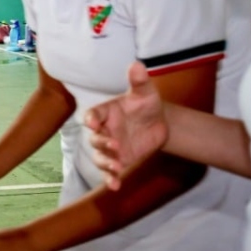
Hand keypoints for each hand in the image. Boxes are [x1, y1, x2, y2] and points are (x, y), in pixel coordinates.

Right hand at [83, 61, 168, 189]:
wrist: (159, 123)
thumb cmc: (147, 104)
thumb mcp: (146, 92)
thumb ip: (139, 81)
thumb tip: (137, 64)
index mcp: (105, 112)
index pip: (93, 114)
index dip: (91, 118)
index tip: (93, 122)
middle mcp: (104, 130)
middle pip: (94, 138)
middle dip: (102, 143)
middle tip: (114, 145)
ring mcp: (109, 148)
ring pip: (100, 157)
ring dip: (105, 163)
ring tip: (117, 167)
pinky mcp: (118, 161)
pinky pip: (109, 172)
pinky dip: (110, 180)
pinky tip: (115, 186)